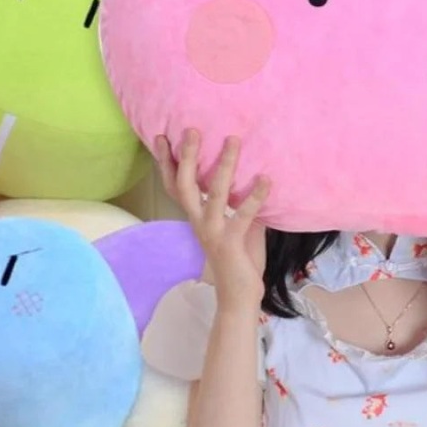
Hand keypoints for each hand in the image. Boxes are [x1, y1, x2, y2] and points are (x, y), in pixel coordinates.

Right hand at [154, 130, 269, 312]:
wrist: (239, 297)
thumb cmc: (240, 258)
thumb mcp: (241, 225)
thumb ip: (242, 203)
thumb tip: (259, 173)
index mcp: (197, 216)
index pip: (175, 186)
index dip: (166, 163)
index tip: (161, 136)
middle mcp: (200, 222)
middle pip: (185, 185)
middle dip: (187, 157)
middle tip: (192, 130)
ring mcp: (213, 232)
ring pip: (215, 194)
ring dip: (224, 166)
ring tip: (233, 140)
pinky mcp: (231, 243)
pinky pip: (243, 215)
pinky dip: (255, 195)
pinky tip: (266, 178)